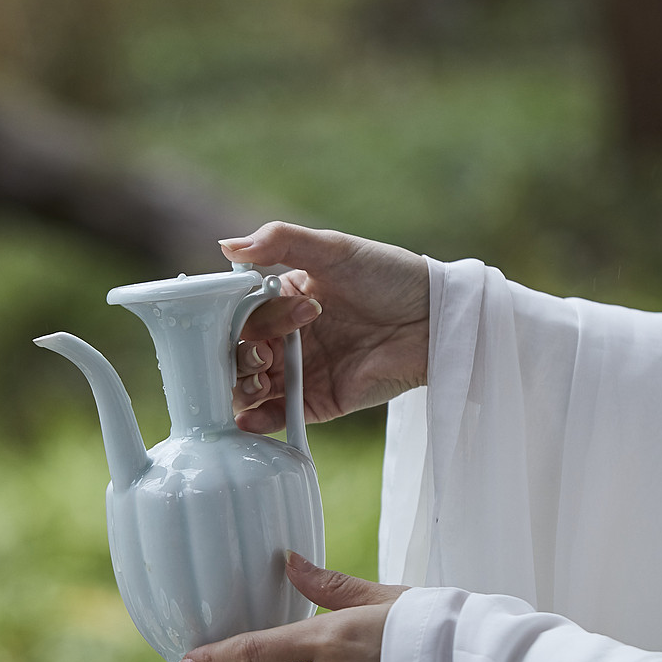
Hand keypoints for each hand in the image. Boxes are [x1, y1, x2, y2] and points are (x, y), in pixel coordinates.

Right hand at [220, 222, 427, 432]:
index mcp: (285, 301)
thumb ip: (279, 241)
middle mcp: (289, 338)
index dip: (243, 320)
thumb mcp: (332, 249)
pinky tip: (249, 417)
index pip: (243, 316)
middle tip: (266, 354)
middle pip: (241, 354)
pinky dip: (259, 420)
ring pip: (253, 388)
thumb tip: (227, 246)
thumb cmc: (388, 276)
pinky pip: (282, 416)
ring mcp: (304, 372)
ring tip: (262, 379)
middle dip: (241, 357)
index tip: (262, 320)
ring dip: (244, 388)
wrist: (434, 319)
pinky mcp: (322, 401)